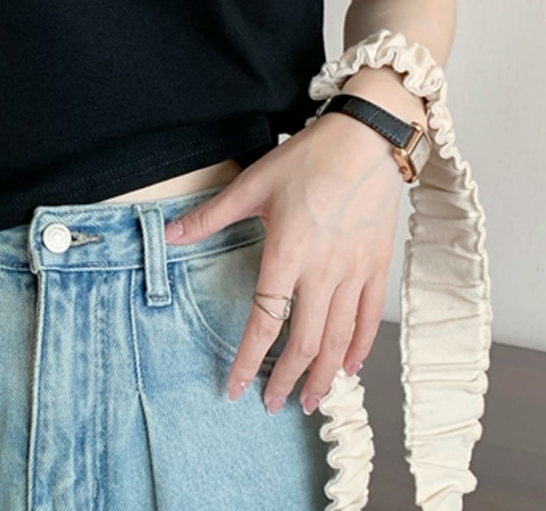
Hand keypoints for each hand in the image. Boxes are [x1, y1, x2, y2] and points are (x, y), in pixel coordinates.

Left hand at [163, 110, 404, 414]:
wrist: (368, 139)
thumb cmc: (309, 157)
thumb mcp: (253, 183)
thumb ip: (210, 216)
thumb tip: (170, 235)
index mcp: (288, 252)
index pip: (266, 319)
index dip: (248, 359)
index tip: (234, 387)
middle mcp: (323, 270)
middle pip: (305, 340)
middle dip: (287, 378)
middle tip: (272, 405)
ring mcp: (354, 270)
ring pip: (339, 337)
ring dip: (323, 374)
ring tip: (310, 400)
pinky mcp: (376, 265)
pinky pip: (368, 317)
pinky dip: (358, 347)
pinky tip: (349, 367)